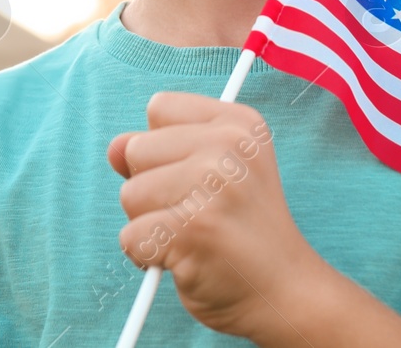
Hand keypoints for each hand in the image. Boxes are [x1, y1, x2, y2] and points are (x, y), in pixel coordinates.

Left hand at [107, 91, 320, 339]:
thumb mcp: (213, 175)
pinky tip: (185, 260)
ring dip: (148, 224)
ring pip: (129, 194)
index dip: (164, 148)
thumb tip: (114, 147)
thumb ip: (160, 151)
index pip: (159, 108)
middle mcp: (230, 145)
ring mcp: (212, 185)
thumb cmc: (242, 234)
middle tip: (197, 214)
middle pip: (137, 150)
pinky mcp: (193, 228)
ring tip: (192, 238)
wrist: (286, 293)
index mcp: (239, 123)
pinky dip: (146, 257)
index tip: (199, 179)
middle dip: (152, 188)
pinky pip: (130, 236)